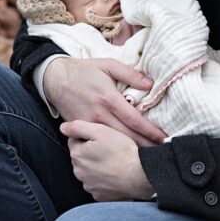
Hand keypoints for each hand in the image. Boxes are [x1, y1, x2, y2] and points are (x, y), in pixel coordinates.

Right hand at [43, 57, 165, 145]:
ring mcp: (89, 124)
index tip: (164, 138)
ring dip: (132, 149)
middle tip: (161, 152)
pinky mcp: (81, 128)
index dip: (151, 131)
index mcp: (109, 98)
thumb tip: (150, 84)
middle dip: (146, 145)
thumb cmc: (84, 71)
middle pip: (127, 136)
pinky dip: (113, 147)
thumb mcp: (107, 65)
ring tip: (148, 155)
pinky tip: (124, 151)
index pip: (134, 120)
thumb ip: (129, 73)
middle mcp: (99, 114)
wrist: (55, 79)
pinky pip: (100, 140)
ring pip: (114, 141)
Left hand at [62, 121, 154, 200]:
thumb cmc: (122, 151)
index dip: (88, 138)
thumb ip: (78, 127)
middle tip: (110, 151)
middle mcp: (79, 172)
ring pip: (89, 171)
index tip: (102, 140)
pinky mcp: (100, 196)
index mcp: (76, 155)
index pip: (75, 141)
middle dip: (91, 153)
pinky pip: (98, 185)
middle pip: (81, 157)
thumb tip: (63, 127)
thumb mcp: (100, 131)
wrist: (141, 175)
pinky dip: (104, 180)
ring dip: (97, 167)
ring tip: (114, 163)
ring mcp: (89, 186)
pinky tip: (115, 175)